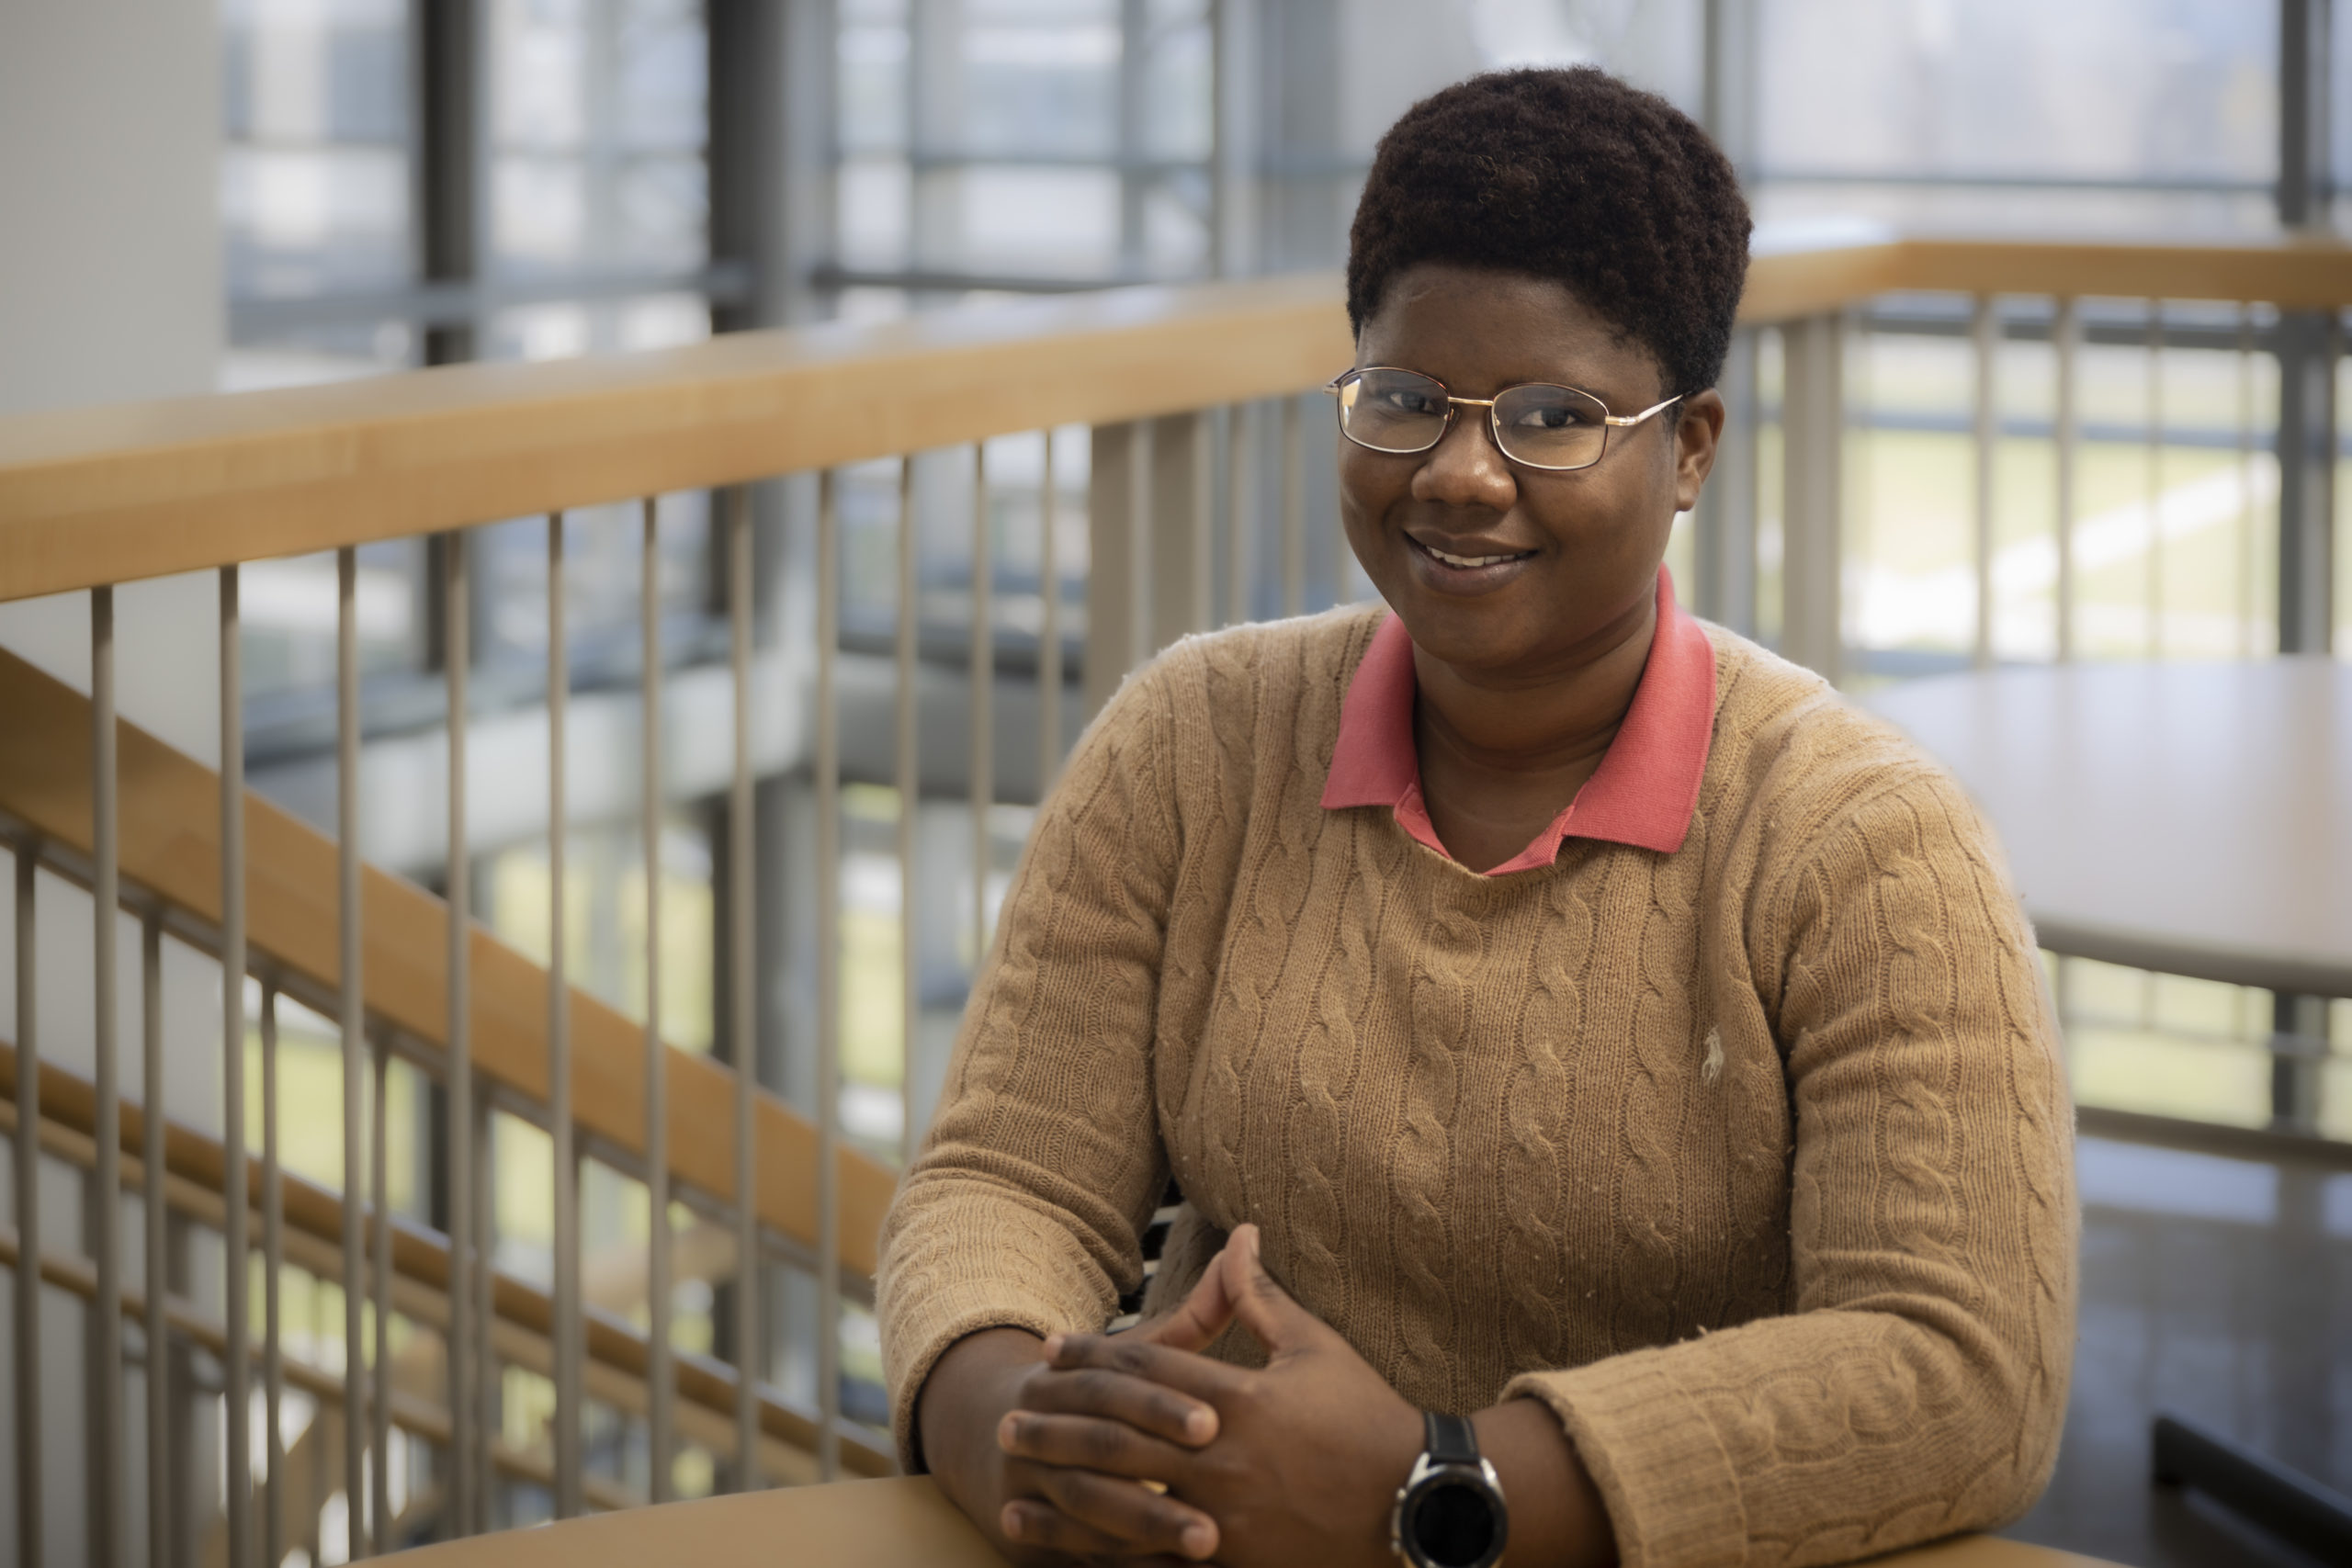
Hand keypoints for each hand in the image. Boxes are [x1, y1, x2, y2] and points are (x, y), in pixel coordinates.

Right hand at [915, 1324, 1223, 1564]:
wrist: (984, 1438)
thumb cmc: (1093, 1393)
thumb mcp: (1131, 1351)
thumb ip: (1192, 1316)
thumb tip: (1247, 1239)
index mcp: (1062, 1376)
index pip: (1113, 1384)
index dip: (1161, 1402)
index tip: (1216, 1420)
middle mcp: (1035, 1425)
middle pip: (1100, 1444)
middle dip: (1159, 1466)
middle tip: (1222, 1487)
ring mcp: (1025, 1482)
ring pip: (1088, 1504)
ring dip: (1146, 1524)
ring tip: (1208, 1544)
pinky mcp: (1026, 1531)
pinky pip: (1076, 1552)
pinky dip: (1124, 1564)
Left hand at [1013, 1225, 1423, 1567]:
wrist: (1417, 1501)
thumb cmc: (1367, 1417)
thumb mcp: (1315, 1346)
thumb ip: (1262, 1297)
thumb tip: (1239, 1234)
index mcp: (1238, 1402)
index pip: (1147, 1373)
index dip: (1092, 1359)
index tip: (1051, 1351)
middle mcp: (1221, 1462)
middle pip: (1118, 1439)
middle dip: (1058, 1428)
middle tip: (1009, 1419)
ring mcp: (1224, 1522)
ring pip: (1124, 1508)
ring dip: (1063, 1495)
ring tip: (1014, 1486)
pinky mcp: (1234, 1567)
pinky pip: (1155, 1566)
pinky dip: (1103, 1559)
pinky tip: (1064, 1555)